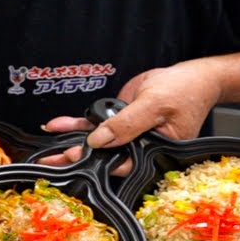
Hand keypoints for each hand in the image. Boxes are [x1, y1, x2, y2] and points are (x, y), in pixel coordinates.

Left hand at [35, 61, 221, 172]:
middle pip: (103, 157)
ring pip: (94, 141)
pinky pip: (94, 124)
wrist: (192, 76)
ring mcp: (126, 133)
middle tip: (49, 160)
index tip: (72, 157)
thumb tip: (100, 140)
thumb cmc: (185, 93)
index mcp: (152, 153)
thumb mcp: (155, 105)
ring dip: (70, 139)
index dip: (95, 162)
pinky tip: (57, 125)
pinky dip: (75, 124)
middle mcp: (137, 147)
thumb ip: (127, 124)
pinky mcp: (118, 119)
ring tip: (47, 144)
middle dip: (74, 157)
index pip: (120, 164)